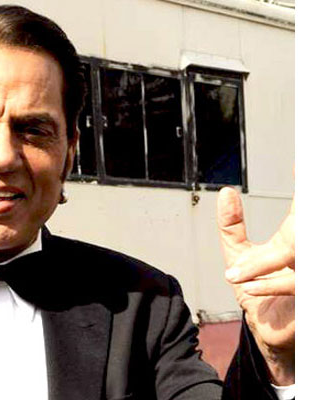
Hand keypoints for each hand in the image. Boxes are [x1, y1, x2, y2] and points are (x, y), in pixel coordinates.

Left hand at [217, 187, 293, 384]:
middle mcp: (309, 251)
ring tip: (234, 275)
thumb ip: (231, 226)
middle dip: (286, 226)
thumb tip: (225, 192)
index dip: (306, 182)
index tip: (300, 162)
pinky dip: (270, 283)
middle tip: (270, 219)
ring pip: (296, 256)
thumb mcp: (239, 254)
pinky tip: (248, 286)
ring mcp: (311, 274)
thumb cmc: (258, 289)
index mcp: (297, 236)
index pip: (304, 204)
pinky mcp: (311, 298)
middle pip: (302, 228)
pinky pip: (296, 285)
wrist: (270, 332)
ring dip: (262, 265)